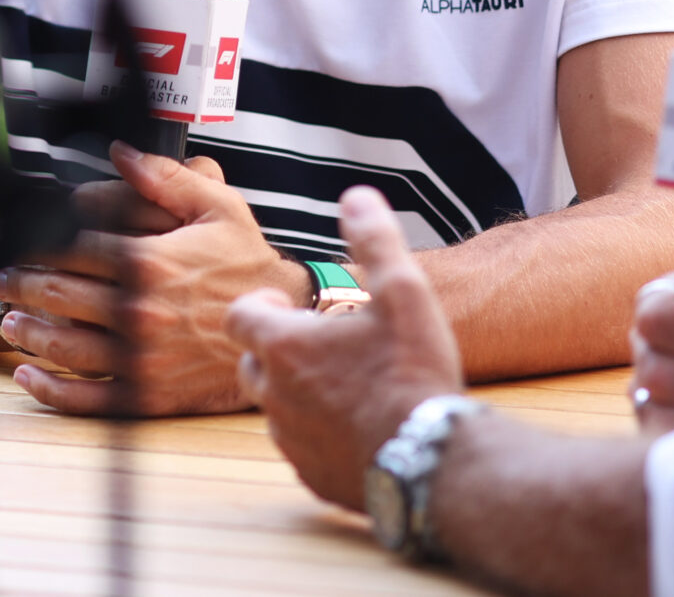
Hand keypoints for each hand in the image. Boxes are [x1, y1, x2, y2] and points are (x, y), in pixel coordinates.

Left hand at [0, 141, 310, 415]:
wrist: (279, 327)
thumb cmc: (246, 264)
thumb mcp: (217, 208)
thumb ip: (164, 177)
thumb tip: (119, 152)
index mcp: (148, 263)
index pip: (71, 247)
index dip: (38, 241)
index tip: (21, 239)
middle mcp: (137, 312)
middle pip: (57, 295)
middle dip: (20, 283)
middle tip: (2, 278)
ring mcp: (140, 358)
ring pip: (62, 345)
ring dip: (25, 330)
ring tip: (9, 319)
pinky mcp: (145, 396)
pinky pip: (85, 398)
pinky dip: (49, 389)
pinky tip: (27, 375)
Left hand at [225, 186, 464, 511]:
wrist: (433, 459)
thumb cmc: (414, 372)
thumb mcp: (404, 290)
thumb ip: (374, 240)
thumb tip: (356, 198)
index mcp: (285, 346)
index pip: (240, 316)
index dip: (260, 304)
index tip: (288, 304)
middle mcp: (275, 394)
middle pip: (250, 362)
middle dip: (275, 348)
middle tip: (318, 342)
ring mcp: (290, 439)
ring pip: (275, 407)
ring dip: (297, 391)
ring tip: (342, 382)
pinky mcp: (310, 475)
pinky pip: (299, 446)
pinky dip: (316, 432)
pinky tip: (355, 424)